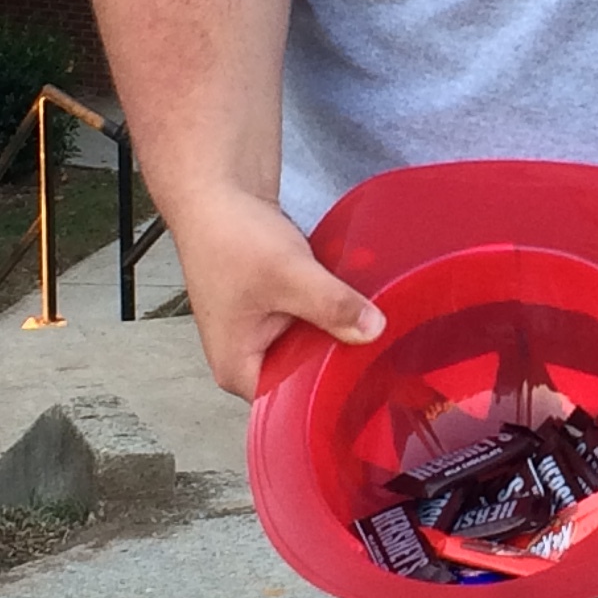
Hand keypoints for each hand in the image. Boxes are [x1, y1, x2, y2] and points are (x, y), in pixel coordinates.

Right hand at [172, 185, 383, 398]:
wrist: (215, 191)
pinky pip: (310, 323)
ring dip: (337, 332)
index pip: (294, 405)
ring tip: (368, 322)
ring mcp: (259, 334)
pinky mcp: (273, 311)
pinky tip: (352, 301)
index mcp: (238, 369)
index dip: (333, 392)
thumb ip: (332, 306)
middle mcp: (246, 359)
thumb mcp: (290, 275)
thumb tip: (373, 331)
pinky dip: (329, 311)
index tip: (371, 379)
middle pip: (306, 378)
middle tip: (381, 349)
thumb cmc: (229, 237)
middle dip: (339, 360)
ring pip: (312, 348)